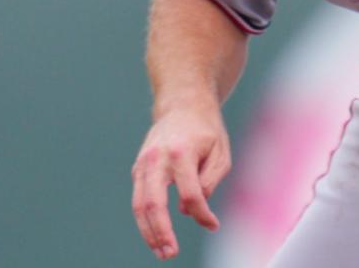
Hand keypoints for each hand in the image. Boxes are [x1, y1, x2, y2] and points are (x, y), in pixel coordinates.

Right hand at [131, 104, 231, 260]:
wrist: (183, 105)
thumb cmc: (206, 131)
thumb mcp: (220, 153)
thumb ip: (209, 182)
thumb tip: (189, 211)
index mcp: (181, 152)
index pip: (190, 194)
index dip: (202, 214)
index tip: (213, 225)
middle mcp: (157, 158)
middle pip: (153, 203)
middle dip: (161, 232)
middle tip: (170, 253)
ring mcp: (143, 163)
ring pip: (139, 205)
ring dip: (148, 232)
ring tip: (161, 251)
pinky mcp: (138, 169)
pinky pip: (138, 199)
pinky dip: (145, 219)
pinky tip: (156, 234)